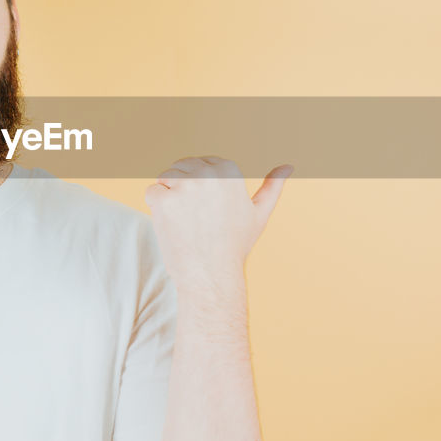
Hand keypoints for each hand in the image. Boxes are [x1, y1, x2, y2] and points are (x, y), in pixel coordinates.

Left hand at [143, 156, 293, 293]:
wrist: (211, 276)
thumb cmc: (234, 246)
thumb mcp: (258, 213)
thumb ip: (273, 186)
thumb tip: (289, 165)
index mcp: (229, 170)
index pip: (201, 164)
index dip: (200, 188)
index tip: (209, 210)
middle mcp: (207, 173)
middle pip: (181, 167)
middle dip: (183, 188)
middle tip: (196, 218)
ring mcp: (185, 185)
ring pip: (165, 177)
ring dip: (169, 196)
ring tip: (186, 221)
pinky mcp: (165, 199)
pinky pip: (152, 193)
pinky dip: (157, 209)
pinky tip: (173, 226)